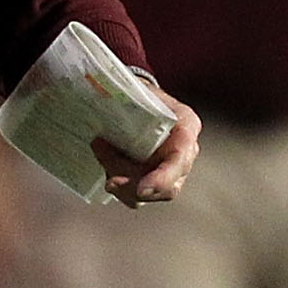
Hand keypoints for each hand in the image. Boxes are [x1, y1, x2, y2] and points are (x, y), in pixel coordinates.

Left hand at [94, 91, 200, 207]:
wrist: (137, 98)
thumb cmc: (139, 93)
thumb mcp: (138, 91)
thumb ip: (129, 107)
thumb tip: (102, 121)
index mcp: (186, 127)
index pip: (180, 159)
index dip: (162, 178)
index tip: (141, 188)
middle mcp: (184, 154)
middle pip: (166, 187)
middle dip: (131, 184)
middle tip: (105, 170)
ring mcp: (170, 172)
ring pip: (146, 195)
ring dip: (119, 180)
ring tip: (100, 150)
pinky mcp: (150, 180)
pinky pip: (133, 196)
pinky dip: (116, 182)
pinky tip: (104, 159)